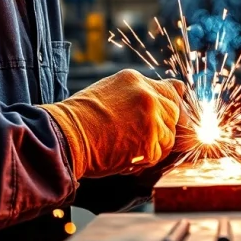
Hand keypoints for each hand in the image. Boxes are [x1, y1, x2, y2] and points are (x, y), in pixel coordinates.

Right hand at [39, 69, 185, 178]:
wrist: (65, 137)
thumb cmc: (79, 118)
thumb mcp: (108, 91)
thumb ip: (137, 93)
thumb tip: (175, 91)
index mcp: (135, 80)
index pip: (171, 89)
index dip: (171, 105)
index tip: (166, 116)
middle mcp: (148, 96)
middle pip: (174, 112)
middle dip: (162, 127)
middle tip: (139, 136)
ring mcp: (152, 119)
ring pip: (169, 136)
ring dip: (153, 145)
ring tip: (126, 146)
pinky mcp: (150, 143)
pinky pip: (158, 155)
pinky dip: (144, 160)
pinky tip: (123, 156)